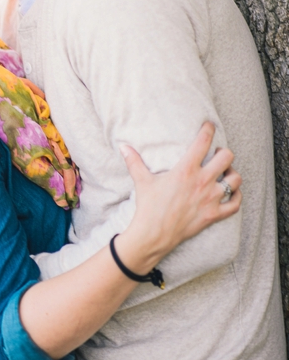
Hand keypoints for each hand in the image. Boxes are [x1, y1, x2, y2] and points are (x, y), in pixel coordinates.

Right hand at [118, 122, 242, 271]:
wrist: (154, 234)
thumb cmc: (148, 207)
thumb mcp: (142, 181)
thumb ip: (134, 161)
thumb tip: (122, 146)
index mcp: (185, 170)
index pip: (203, 142)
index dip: (208, 129)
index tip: (209, 125)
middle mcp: (202, 182)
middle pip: (226, 157)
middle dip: (223, 152)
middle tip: (216, 154)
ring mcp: (211, 198)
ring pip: (235, 179)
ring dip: (232, 174)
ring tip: (225, 173)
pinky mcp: (214, 214)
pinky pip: (236, 203)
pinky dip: (236, 196)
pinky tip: (230, 193)